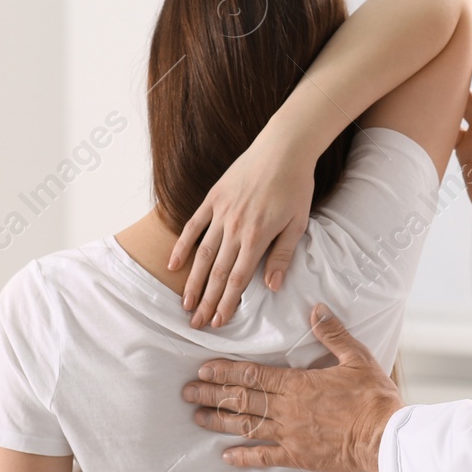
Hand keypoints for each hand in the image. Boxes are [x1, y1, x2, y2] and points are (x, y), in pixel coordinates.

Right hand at [167, 132, 312, 328]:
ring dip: (193, 281)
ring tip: (185, 303)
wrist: (283, 148)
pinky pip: (193, 225)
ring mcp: (221, 213)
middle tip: (196, 323)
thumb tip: (272, 287)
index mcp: (257, 237)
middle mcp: (235, 228)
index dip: (227, 303)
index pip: (238, 279)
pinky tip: (173, 264)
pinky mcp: (213, 198)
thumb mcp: (298, 223)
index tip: (218, 322)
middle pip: (217, 273)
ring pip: (203, 254)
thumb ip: (282, 255)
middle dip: (207, 301)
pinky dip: (182, 245)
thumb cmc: (295, 186)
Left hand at [182, 303, 402, 471]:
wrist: (385, 437)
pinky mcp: (298, 457)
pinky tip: (226, 456)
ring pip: (246, 426)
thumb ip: (333, 334)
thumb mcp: (356, 358)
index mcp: (298, 384)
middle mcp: (287, 409)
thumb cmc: (373, 396)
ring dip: (219, 421)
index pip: (253, 375)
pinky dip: (243, 457)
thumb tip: (316, 308)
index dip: (225, 371)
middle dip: (211, 394)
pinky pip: (264, 457)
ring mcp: (290, 435)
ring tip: (196, 417)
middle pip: (241, 399)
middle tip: (186, 392)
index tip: (203, 369)